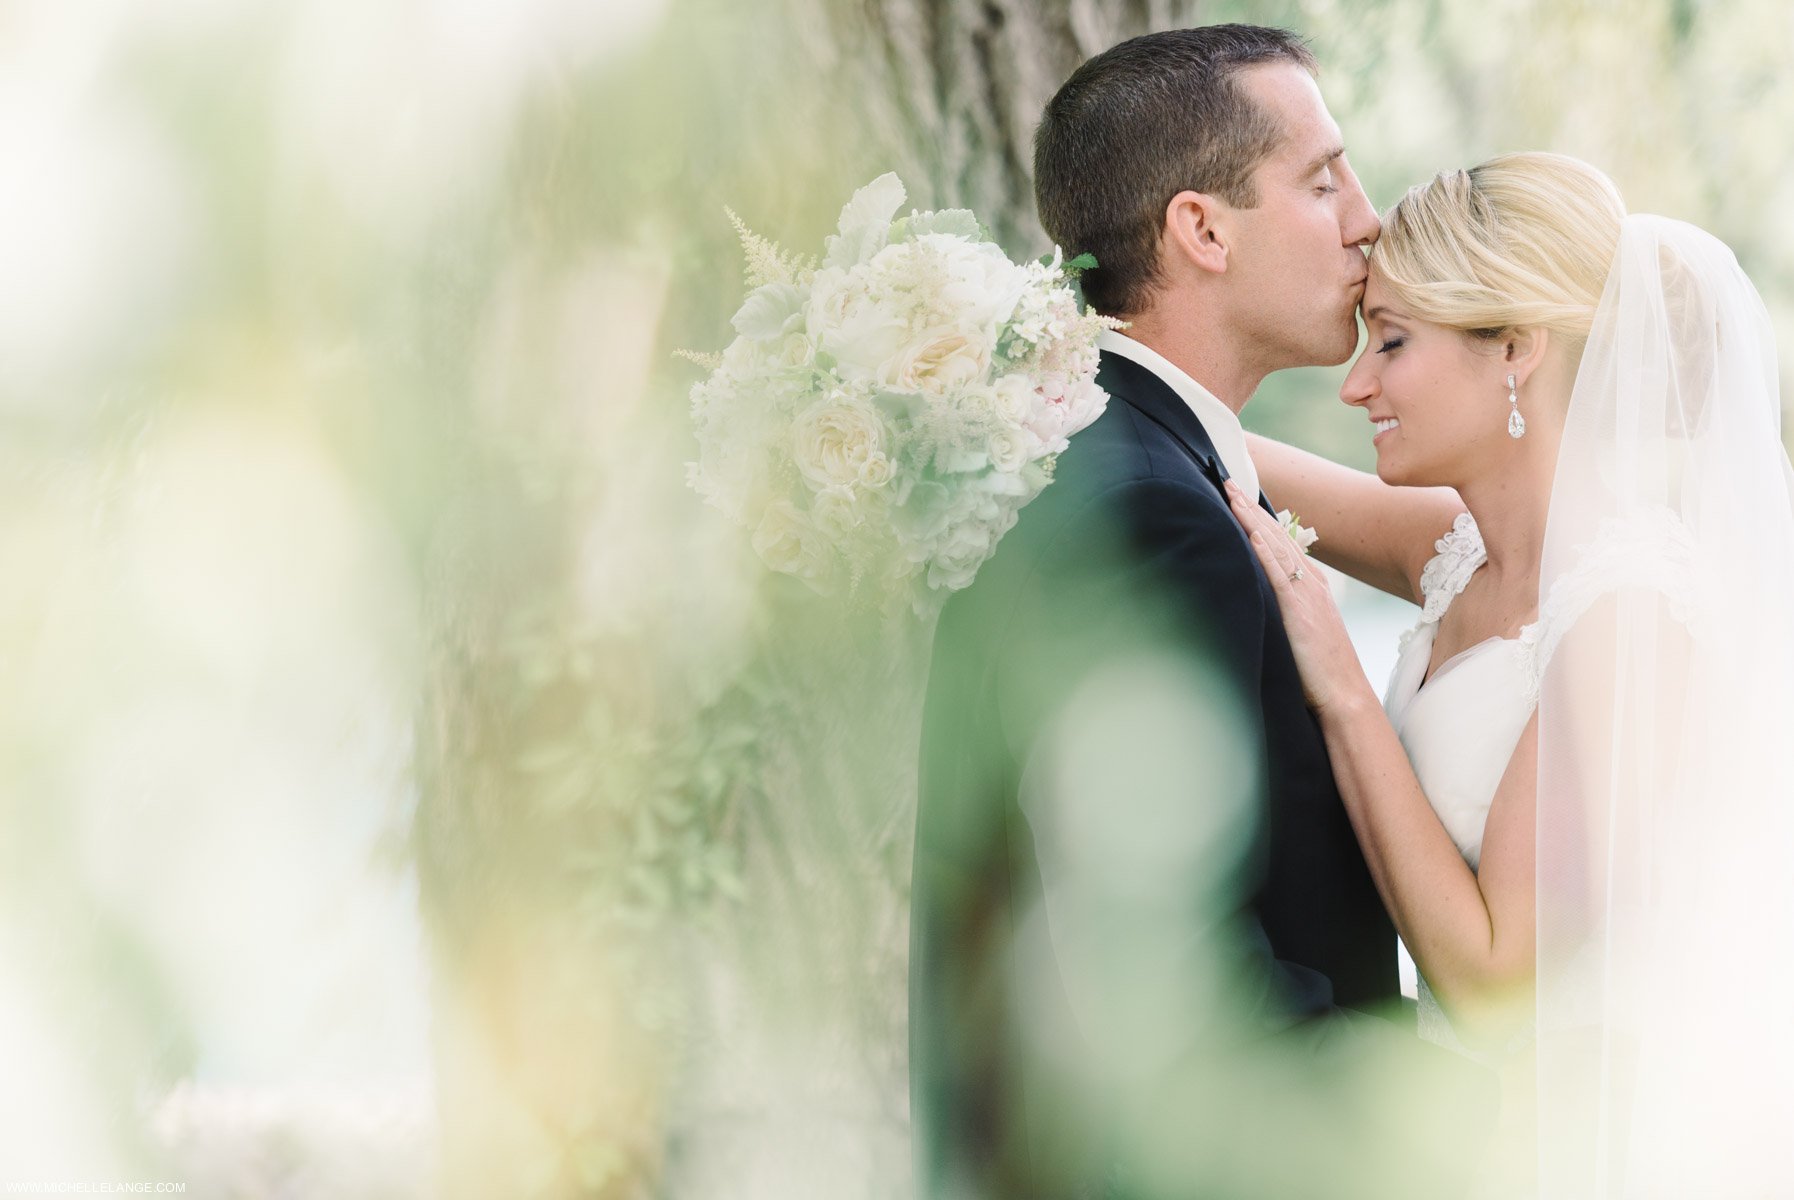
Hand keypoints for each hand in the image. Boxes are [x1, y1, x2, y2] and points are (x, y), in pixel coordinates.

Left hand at [1224, 479, 1374, 716]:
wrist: (1344, 694)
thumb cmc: (1320, 669)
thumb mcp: (1301, 628)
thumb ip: (1283, 607)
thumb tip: (1258, 597)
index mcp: (1310, 583)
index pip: (1280, 540)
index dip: (1257, 515)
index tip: (1236, 494)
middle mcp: (1310, 581)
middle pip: (1276, 533)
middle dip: (1249, 506)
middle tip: (1226, 479)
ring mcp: (1306, 593)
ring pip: (1275, 545)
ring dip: (1251, 517)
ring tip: (1231, 493)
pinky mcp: (1299, 610)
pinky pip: (1280, 573)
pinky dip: (1265, 550)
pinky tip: (1252, 531)